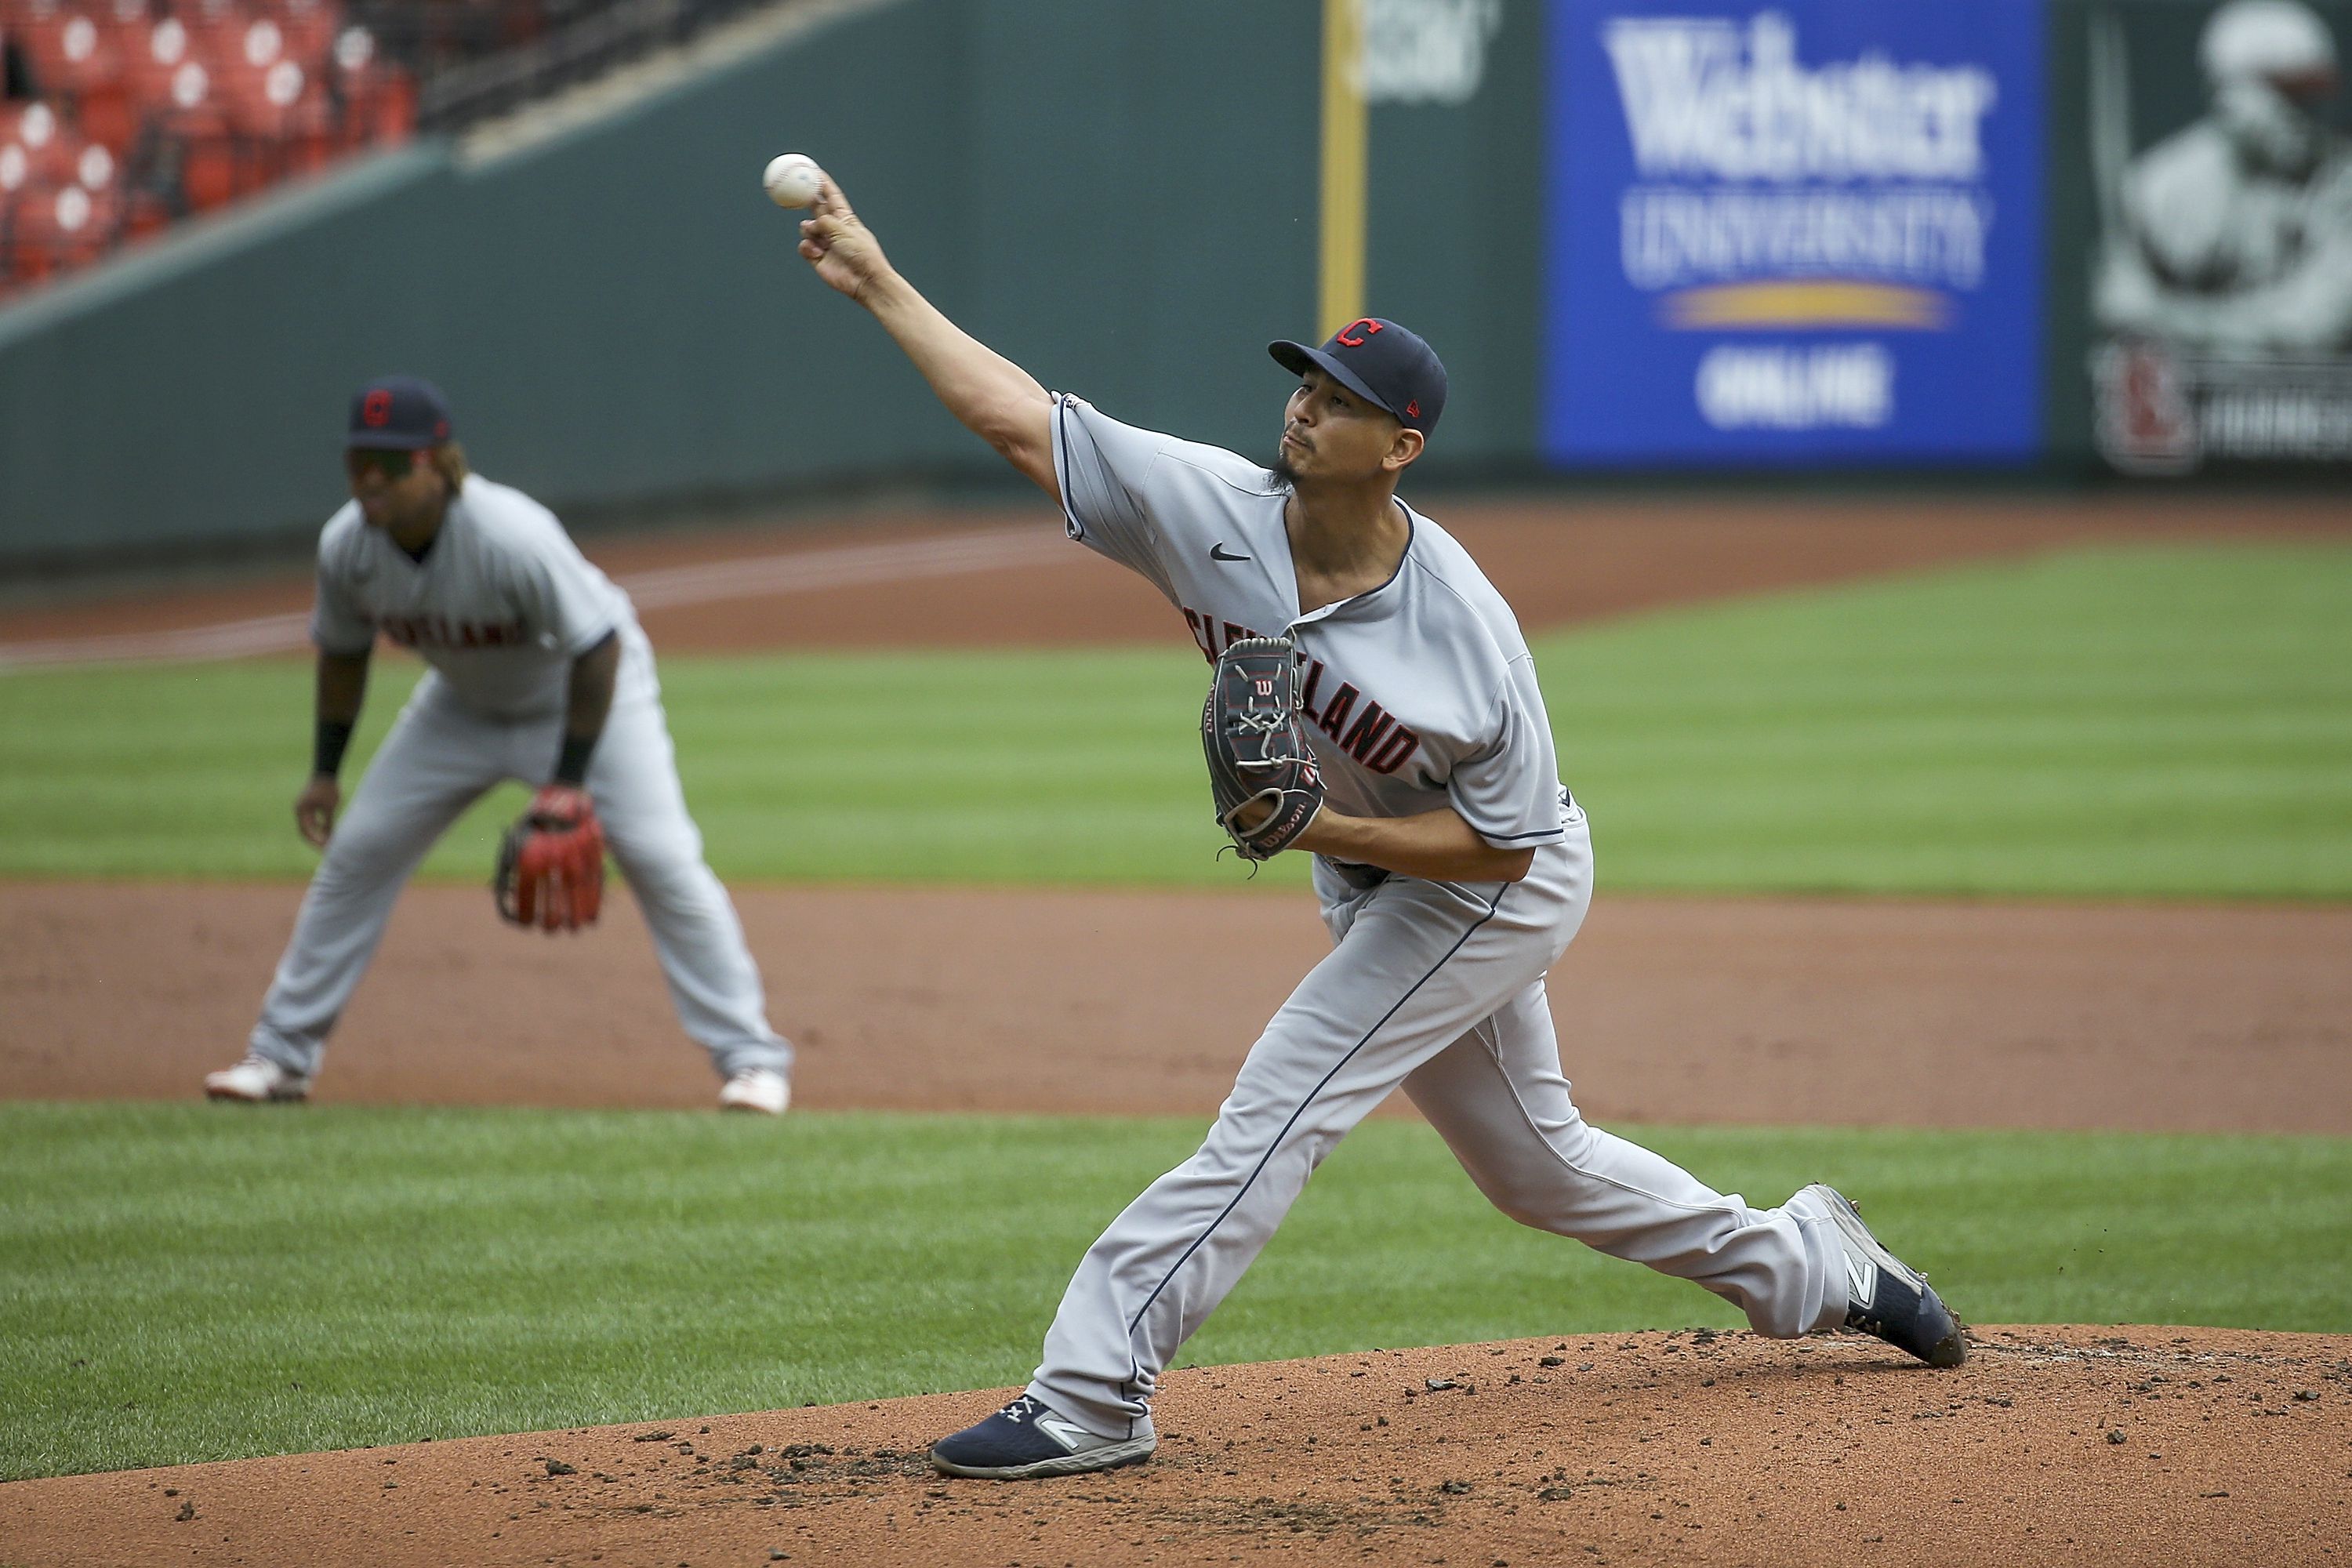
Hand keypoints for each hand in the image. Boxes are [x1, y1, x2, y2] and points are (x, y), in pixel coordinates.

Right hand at [294, 774, 340, 846]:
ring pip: (309, 826)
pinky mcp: (309, 806)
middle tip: (325, 849)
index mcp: (301, 810)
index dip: (315, 840)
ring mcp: (303, 808)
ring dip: (317, 834)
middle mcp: (300, 810)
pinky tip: (329, 833)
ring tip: (327, 843)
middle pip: (305, 830)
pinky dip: (319, 827)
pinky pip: (312, 820)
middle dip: (315, 840)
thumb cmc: (327, 788)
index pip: (306, 831)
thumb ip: (328, 821)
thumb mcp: (329, 807)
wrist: (326, 772)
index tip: (324, 847)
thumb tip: (330, 836)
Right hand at [797, 177, 892, 302]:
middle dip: (806, 200)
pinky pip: (804, 246)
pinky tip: (818, 253)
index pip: (831, 196)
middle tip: (795, 190)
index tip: (813, 171)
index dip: (822, 183)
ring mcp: (825, 243)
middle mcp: (833, 228)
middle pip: (816, 209)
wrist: (864, 281)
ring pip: (806, 228)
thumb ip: (825, 221)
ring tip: (818, 238)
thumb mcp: (844, 230)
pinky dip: (808, 247)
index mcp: (845, 218)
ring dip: (809, 230)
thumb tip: (809, 223)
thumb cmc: (862, 254)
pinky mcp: (817, 258)